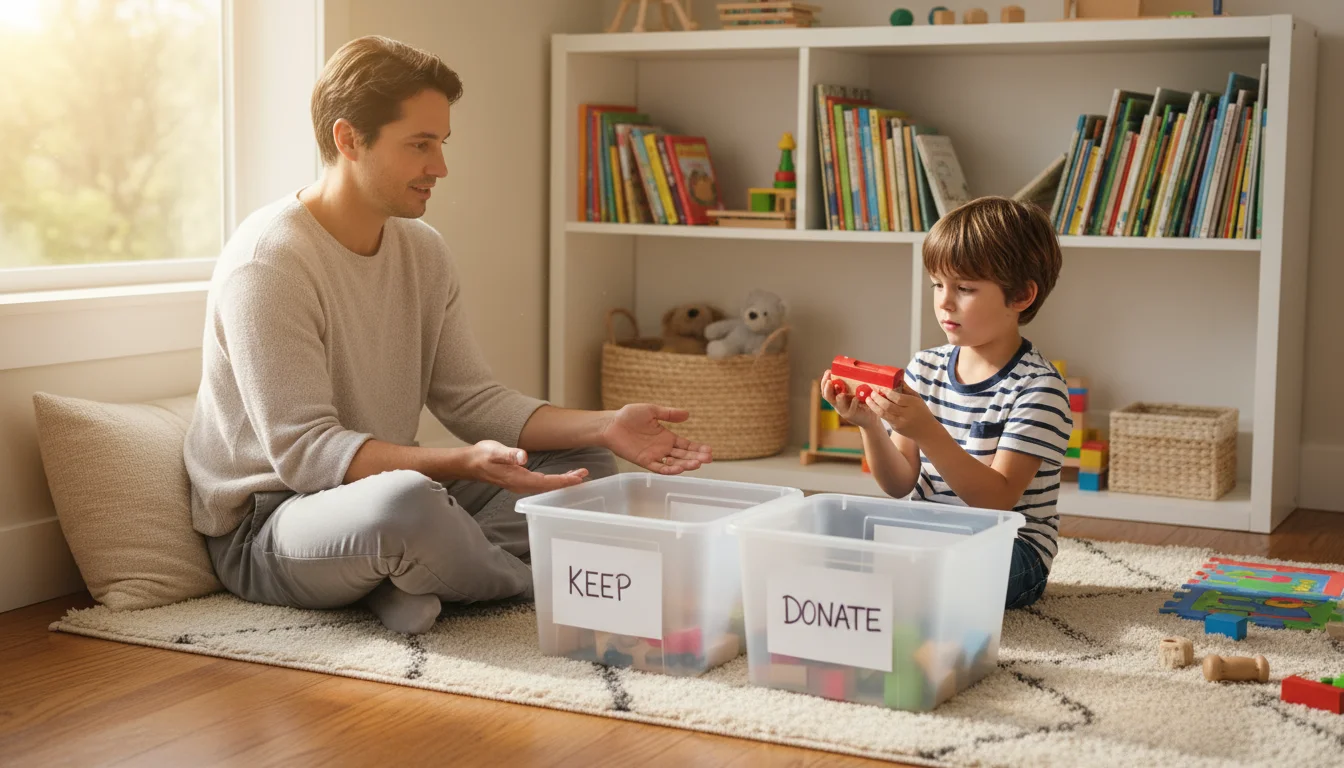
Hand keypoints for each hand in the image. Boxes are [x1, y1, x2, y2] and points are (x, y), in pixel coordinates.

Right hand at [465, 440, 587, 493]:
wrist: (470, 463)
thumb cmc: (482, 455)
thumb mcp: (495, 451)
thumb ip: (509, 454)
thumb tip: (523, 457)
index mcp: (518, 479)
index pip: (545, 482)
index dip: (562, 481)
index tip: (577, 479)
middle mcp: (521, 485)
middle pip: (549, 486)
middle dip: (567, 482)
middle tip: (584, 475)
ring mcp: (521, 484)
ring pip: (547, 486)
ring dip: (563, 481)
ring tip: (579, 475)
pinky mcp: (521, 481)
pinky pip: (542, 483)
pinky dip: (555, 480)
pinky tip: (562, 477)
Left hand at [600, 404, 712, 473]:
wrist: (611, 423)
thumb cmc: (629, 416)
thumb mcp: (652, 411)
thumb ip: (669, 414)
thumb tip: (687, 414)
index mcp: (667, 437)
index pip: (686, 445)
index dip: (698, 448)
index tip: (709, 451)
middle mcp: (663, 448)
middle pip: (683, 456)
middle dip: (696, 458)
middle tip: (708, 459)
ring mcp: (654, 455)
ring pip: (674, 463)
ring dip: (686, 465)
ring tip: (697, 464)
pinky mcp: (644, 461)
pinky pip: (658, 468)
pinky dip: (668, 470)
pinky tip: (678, 469)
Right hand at [820, 370, 879, 429]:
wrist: (870, 418)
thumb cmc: (862, 402)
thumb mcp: (855, 391)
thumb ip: (851, 384)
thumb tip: (853, 368)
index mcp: (836, 396)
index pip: (825, 389)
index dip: (824, 381)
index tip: (828, 372)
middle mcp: (837, 403)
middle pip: (827, 396)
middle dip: (827, 388)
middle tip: (830, 381)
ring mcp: (843, 410)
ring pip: (837, 404)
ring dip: (839, 398)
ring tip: (841, 394)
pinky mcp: (851, 415)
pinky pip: (850, 409)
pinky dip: (853, 403)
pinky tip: (856, 398)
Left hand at [866, 380, 936, 442]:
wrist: (926, 431)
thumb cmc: (922, 411)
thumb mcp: (917, 399)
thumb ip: (906, 389)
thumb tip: (897, 378)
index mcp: (913, 404)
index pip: (898, 398)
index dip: (887, 392)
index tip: (880, 387)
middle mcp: (906, 414)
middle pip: (888, 406)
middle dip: (877, 398)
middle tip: (872, 392)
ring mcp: (900, 422)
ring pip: (883, 414)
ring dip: (874, 406)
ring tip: (868, 399)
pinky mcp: (896, 428)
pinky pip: (885, 418)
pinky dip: (878, 411)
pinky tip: (874, 405)